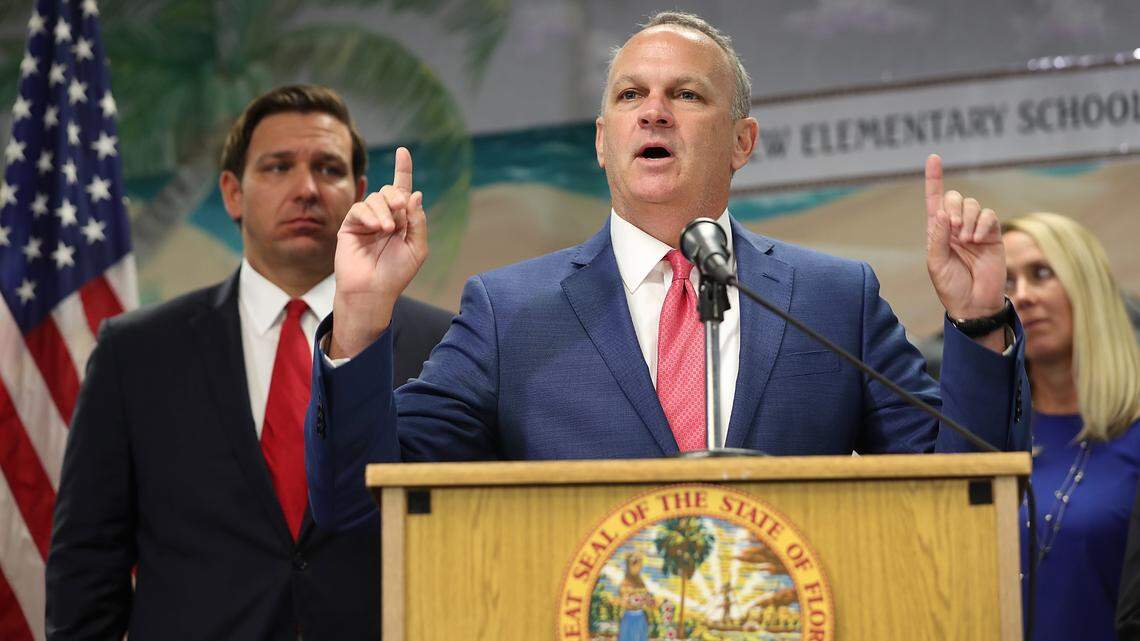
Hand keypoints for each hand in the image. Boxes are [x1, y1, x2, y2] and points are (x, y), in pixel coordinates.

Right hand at [330, 147, 427, 357]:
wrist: (373, 292)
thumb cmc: (396, 274)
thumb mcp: (417, 248)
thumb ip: (418, 221)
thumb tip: (415, 194)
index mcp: (402, 221)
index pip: (403, 191)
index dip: (403, 170)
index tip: (403, 151)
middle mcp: (384, 217)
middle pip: (390, 191)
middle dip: (397, 197)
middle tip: (400, 212)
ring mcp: (366, 221)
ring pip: (376, 198)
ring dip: (384, 211)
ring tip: (387, 230)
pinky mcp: (350, 226)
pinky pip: (359, 209)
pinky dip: (369, 215)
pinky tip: (376, 228)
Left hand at [924, 154, 1004, 321]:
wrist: (974, 303)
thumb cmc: (951, 286)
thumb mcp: (936, 263)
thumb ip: (938, 237)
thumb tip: (941, 211)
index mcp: (937, 232)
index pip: (934, 200)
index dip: (934, 179)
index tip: (933, 157)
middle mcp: (955, 226)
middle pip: (955, 198)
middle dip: (954, 207)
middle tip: (954, 229)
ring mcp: (975, 229)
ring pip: (973, 205)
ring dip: (968, 219)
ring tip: (968, 241)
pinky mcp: (993, 234)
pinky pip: (989, 215)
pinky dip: (983, 224)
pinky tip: (979, 240)